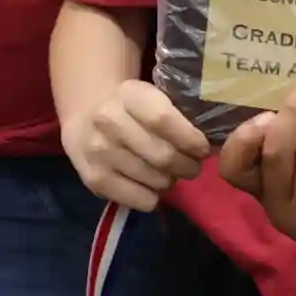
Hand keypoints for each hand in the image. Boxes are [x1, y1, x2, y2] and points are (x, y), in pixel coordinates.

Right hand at [62, 79, 212, 211]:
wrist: (84, 119)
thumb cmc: (131, 109)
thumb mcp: (150, 97)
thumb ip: (176, 115)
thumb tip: (210, 146)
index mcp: (129, 95)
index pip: (163, 120)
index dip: (190, 139)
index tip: (202, 149)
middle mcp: (108, 121)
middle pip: (163, 156)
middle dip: (187, 166)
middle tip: (191, 166)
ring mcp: (99, 152)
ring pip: (156, 180)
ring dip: (171, 181)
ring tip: (169, 173)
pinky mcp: (95, 180)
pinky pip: (142, 200)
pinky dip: (154, 197)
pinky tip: (150, 185)